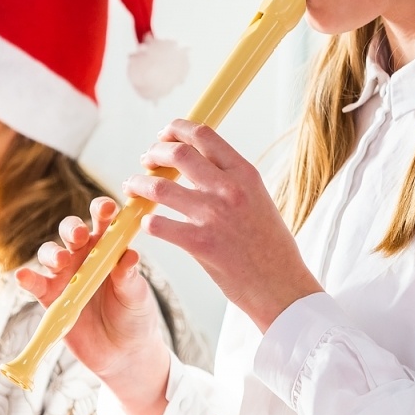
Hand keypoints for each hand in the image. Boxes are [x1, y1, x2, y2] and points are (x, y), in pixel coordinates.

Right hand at [17, 197, 172, 414]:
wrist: (124, 354)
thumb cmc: (135, 317)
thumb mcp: (137, 296)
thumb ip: (129, 277)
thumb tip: (130, 255)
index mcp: (108, 248)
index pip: (103, 221)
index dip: (102, 210)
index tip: (105, 208)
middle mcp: (84, 256)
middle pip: (71, 232)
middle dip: (72, 228)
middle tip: (79, 236)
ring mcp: (66, 276)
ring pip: (50, 254)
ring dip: (52, 253)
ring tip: (61, 261)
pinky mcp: (51, 298)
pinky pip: (35, 284)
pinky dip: (27, 278)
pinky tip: (23, 276)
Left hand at [125, 119, 321, 330]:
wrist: (282, 285)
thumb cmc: (270, 246)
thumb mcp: (258, 199)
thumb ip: (230, 180)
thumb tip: (199, 164)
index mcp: (245, 174)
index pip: (204, 135)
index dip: (177, 129)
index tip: (165, 134)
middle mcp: (229, 189)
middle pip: (178, 153)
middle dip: (155, 152)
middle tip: (146, 159)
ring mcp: (213, 216)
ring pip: (160, 187)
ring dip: (139, 183)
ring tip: (132, 186)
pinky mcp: (200, 244)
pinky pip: (159, 225)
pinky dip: (147, 222)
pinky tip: (147, 223)